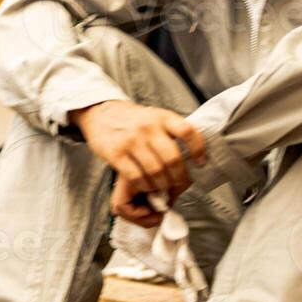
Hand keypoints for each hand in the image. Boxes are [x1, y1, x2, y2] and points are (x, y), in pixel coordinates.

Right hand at [69, 100, 206, 224]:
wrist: (101, 112)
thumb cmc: (133, 120)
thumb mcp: (155, 117)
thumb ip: (171, 132)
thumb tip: (191, 159)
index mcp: (162, 117)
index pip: (188, 132)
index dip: (198, 150)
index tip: (200, 163)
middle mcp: (148, 127)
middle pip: (172, 158)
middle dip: (179, 178)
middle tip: (179, 185)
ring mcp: (131, 140)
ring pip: (156, 171)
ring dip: (162, 185)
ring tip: (163, 188)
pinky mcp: (116, 153)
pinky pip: (136, 177)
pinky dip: (145, 186)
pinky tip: (147, 185)